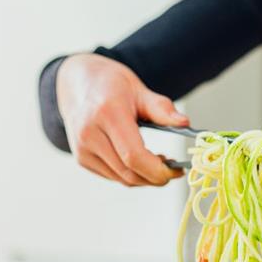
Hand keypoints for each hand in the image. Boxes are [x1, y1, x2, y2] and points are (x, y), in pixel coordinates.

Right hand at [56, 53, 188, 186]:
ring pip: (121, 179)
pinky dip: (131, 175)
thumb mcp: (138, 90)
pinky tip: (140, 162)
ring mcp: (82, 149)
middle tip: (173, 170)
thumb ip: (162, 109)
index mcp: (107, 113)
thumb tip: (185, 123)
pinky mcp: (82, 159)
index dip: (157, 170)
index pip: (133, 156)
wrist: (76, 83)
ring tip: (159, 163)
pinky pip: (112, 176)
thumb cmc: (111, 84)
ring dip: (145, 178)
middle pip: (128, 172)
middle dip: (155, 177)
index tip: (176, 170)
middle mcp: (90, 133)